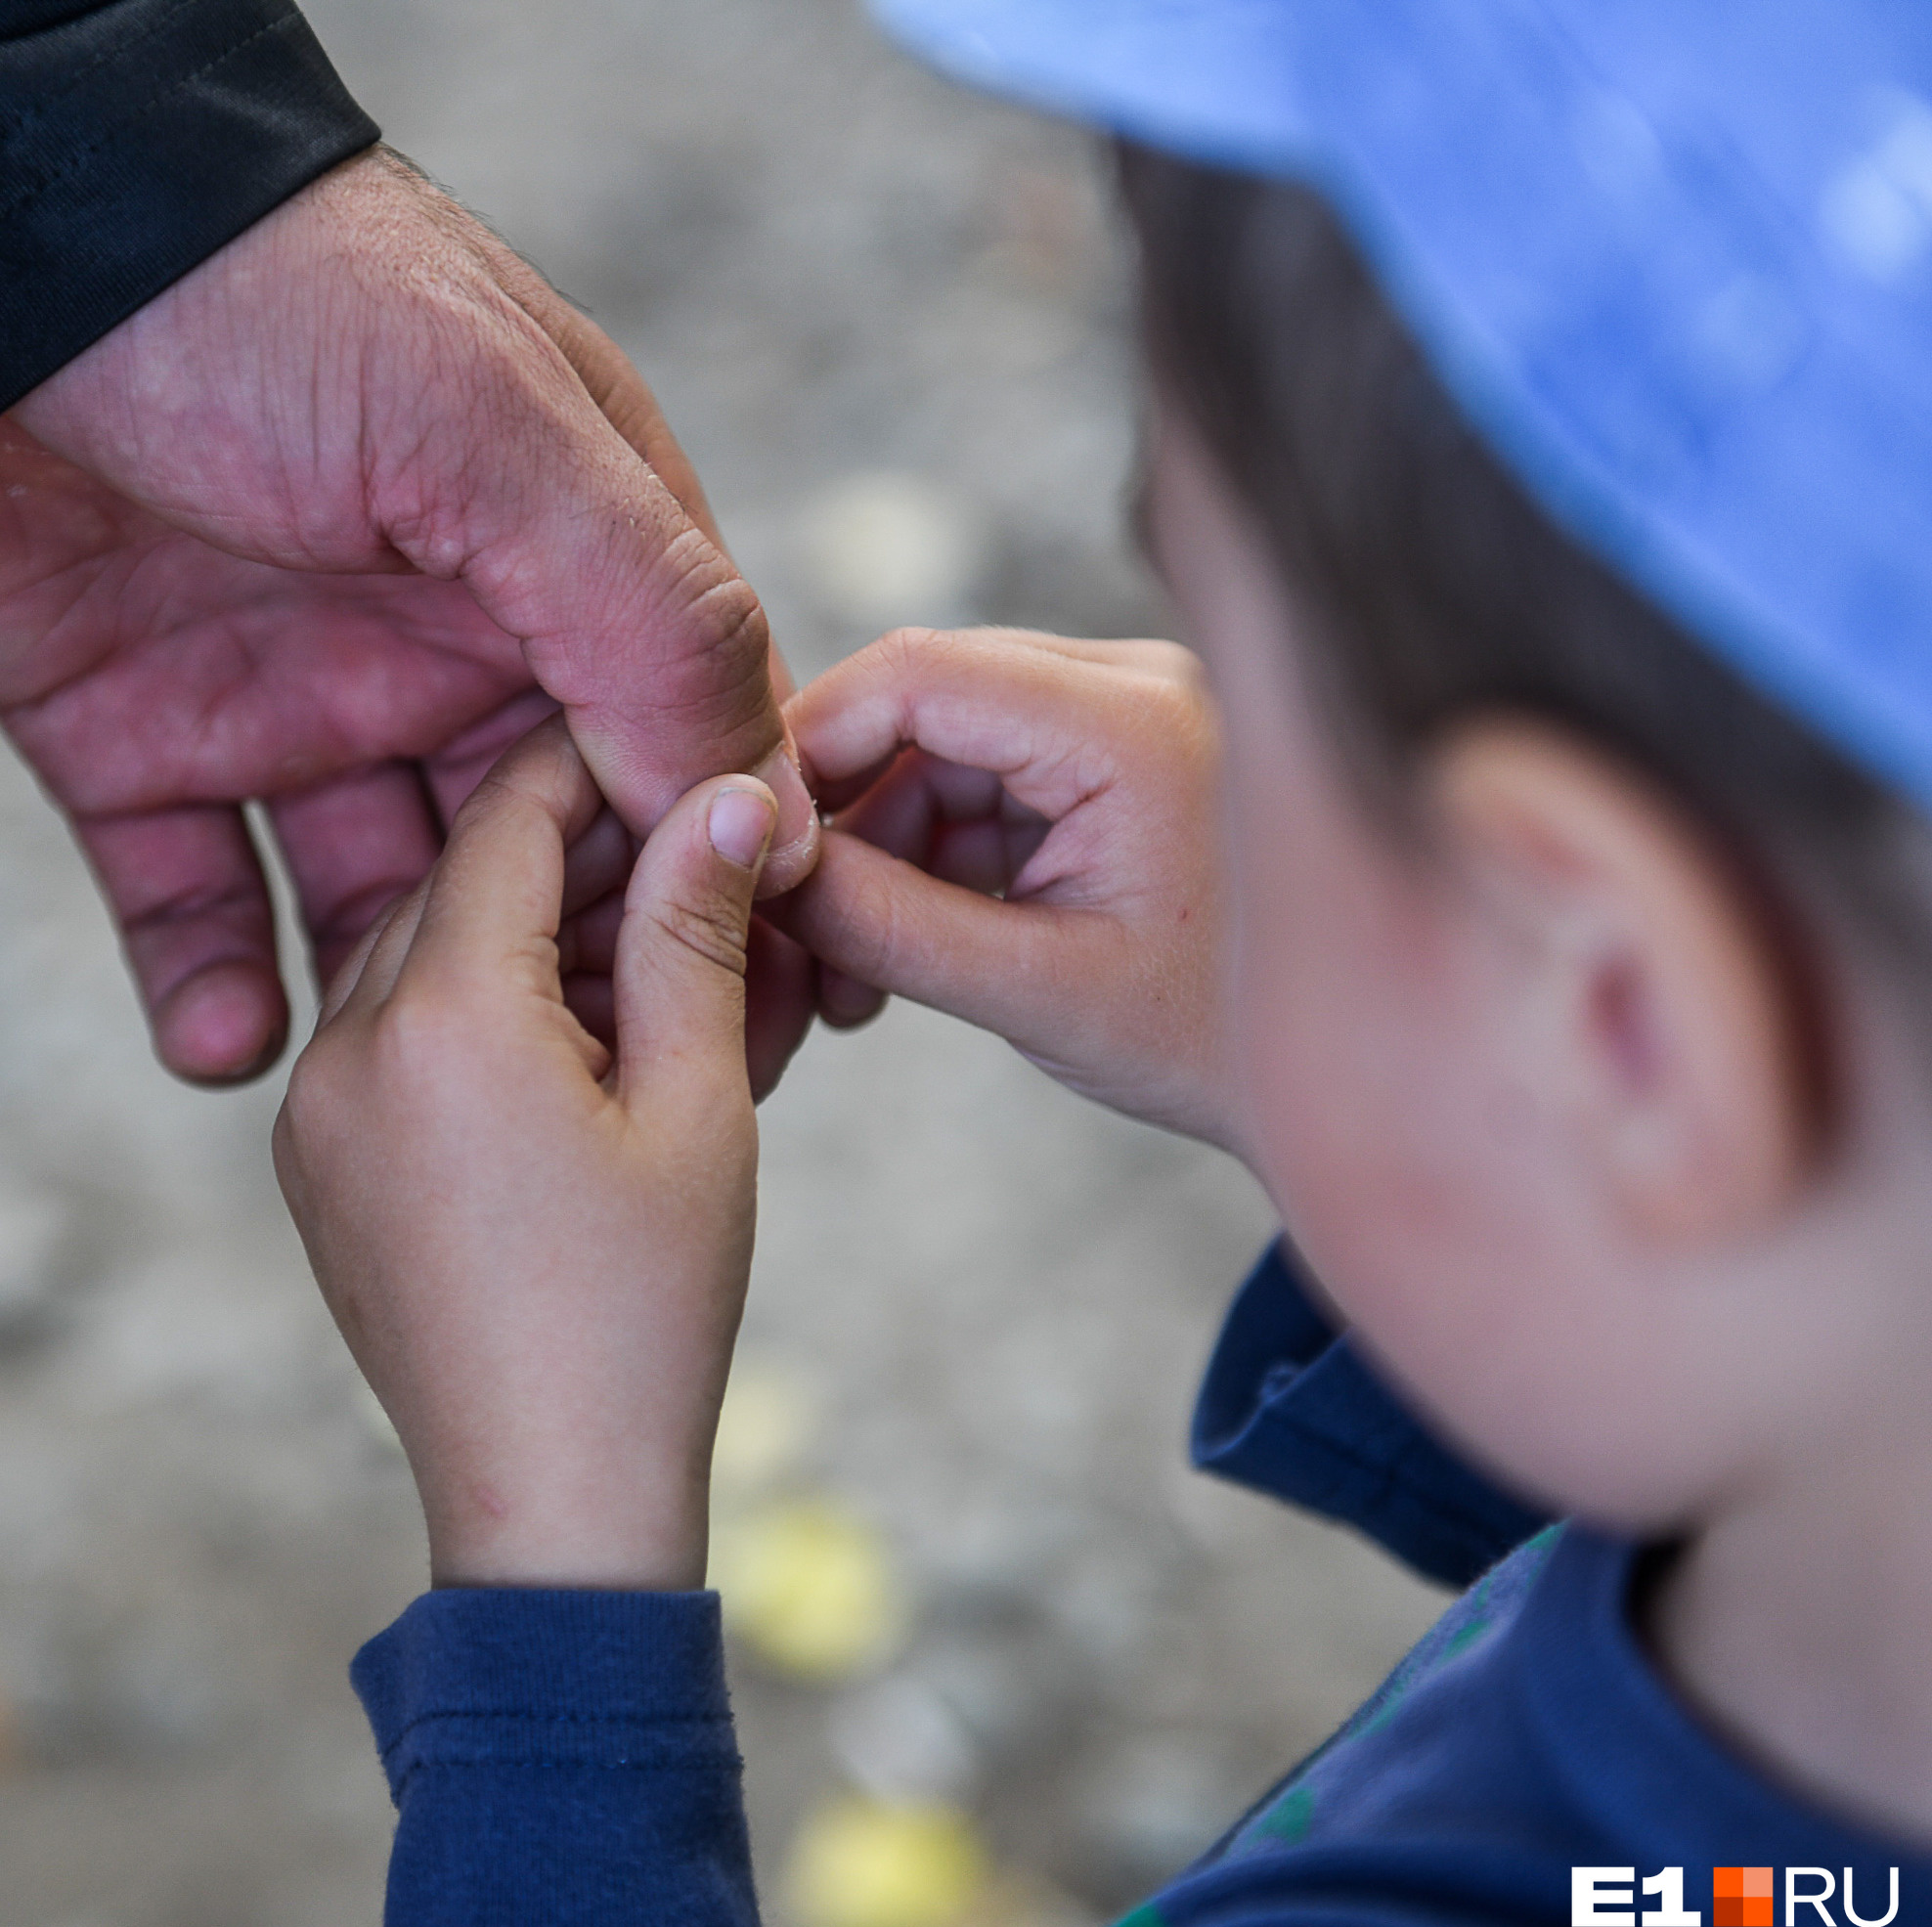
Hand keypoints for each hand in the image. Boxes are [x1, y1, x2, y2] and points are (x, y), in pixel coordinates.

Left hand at [0, 149, 818, 1085]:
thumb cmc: (246, 299)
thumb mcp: (487, 429)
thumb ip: (645, 610)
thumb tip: (765, 804)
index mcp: (549, 544)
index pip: (668, 736)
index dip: (702, 868)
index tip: (740, 1008)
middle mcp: (427, 631)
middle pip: (533, 850)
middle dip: (554, 977)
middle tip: (561, 1104)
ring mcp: (278, 690)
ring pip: (368, 902)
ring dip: (382, 1004)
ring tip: (385, 1089)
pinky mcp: (128, 737)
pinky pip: (190, 903)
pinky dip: (209, 991)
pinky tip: (227, 1045)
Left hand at [274, 724, 776, 1589]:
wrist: (544, 1502)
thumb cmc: (642, 1313)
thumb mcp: (695, 1103)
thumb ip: (691, 931)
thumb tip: (725, 792)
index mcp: (443, 1018)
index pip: (509, 814)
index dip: (597, 761)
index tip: (672, 742)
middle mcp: (348, 1046)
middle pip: (455, 876)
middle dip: (567, 847)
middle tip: (683, 845)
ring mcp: (314, 1111)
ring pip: (413, 950)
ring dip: (517, 927)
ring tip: (642, 946)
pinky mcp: (313, 1165)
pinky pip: (386, 1035)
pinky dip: (470, 1006)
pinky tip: (569, 1032)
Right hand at [771, 627, 1235, 1147]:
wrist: (1356, 1075)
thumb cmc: (1215, 1044)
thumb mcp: (1034, 992)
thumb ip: (887, 925)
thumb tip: (762, 871)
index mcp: (1135, 725)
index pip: (915, 672)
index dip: (807, 744)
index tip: (748, 840)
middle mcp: (1144, 681)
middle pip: (925, 695)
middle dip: (845, 805)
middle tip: (796, 923)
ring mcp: (1141, 704)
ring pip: (948, 734)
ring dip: (887, 835)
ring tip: (861, 964)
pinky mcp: (1130, 743)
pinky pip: (994, 762)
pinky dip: (941, 841)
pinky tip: (921, 933)